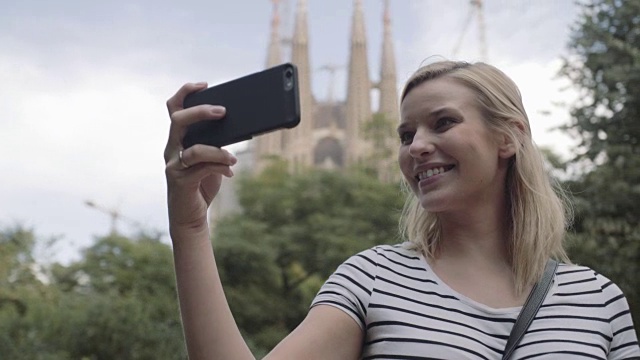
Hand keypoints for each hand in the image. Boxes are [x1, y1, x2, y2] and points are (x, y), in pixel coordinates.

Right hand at [164, 82, 237, 236]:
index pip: (173, 109)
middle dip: (201, 112)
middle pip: (178, 120)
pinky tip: (230, 172)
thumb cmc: (202, 184)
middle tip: (223, 111)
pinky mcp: (180, 182)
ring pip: (194, 149)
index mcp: (178, 139)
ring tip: (233, 158)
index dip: (185, 93)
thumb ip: (216, 144)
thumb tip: (236, 126)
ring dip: (217, 151)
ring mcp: (173, 166)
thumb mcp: (211, 159)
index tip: (204, 85)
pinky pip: (201, 169)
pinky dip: (219, 167)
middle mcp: (171, 149)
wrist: (191, 217)